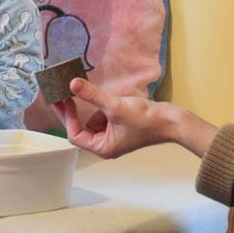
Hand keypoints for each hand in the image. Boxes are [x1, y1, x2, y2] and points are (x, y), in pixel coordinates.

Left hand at [52, 78, 171, 158]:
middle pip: (81, 128)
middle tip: (62, 94)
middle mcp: (106, 145)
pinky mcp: (120, 127)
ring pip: (93, 120)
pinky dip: (103, 106)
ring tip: (99, 95)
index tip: (64, 99)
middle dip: (74, 111)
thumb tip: (72, 84)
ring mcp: (113, 136)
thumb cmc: (146, 120)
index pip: (75, 134)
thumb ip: (92, 95)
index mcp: (103, 148)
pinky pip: (104, 115)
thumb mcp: (115, 106)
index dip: (68, 117)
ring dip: (93, 107)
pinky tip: (111, 98)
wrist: (172, 121)